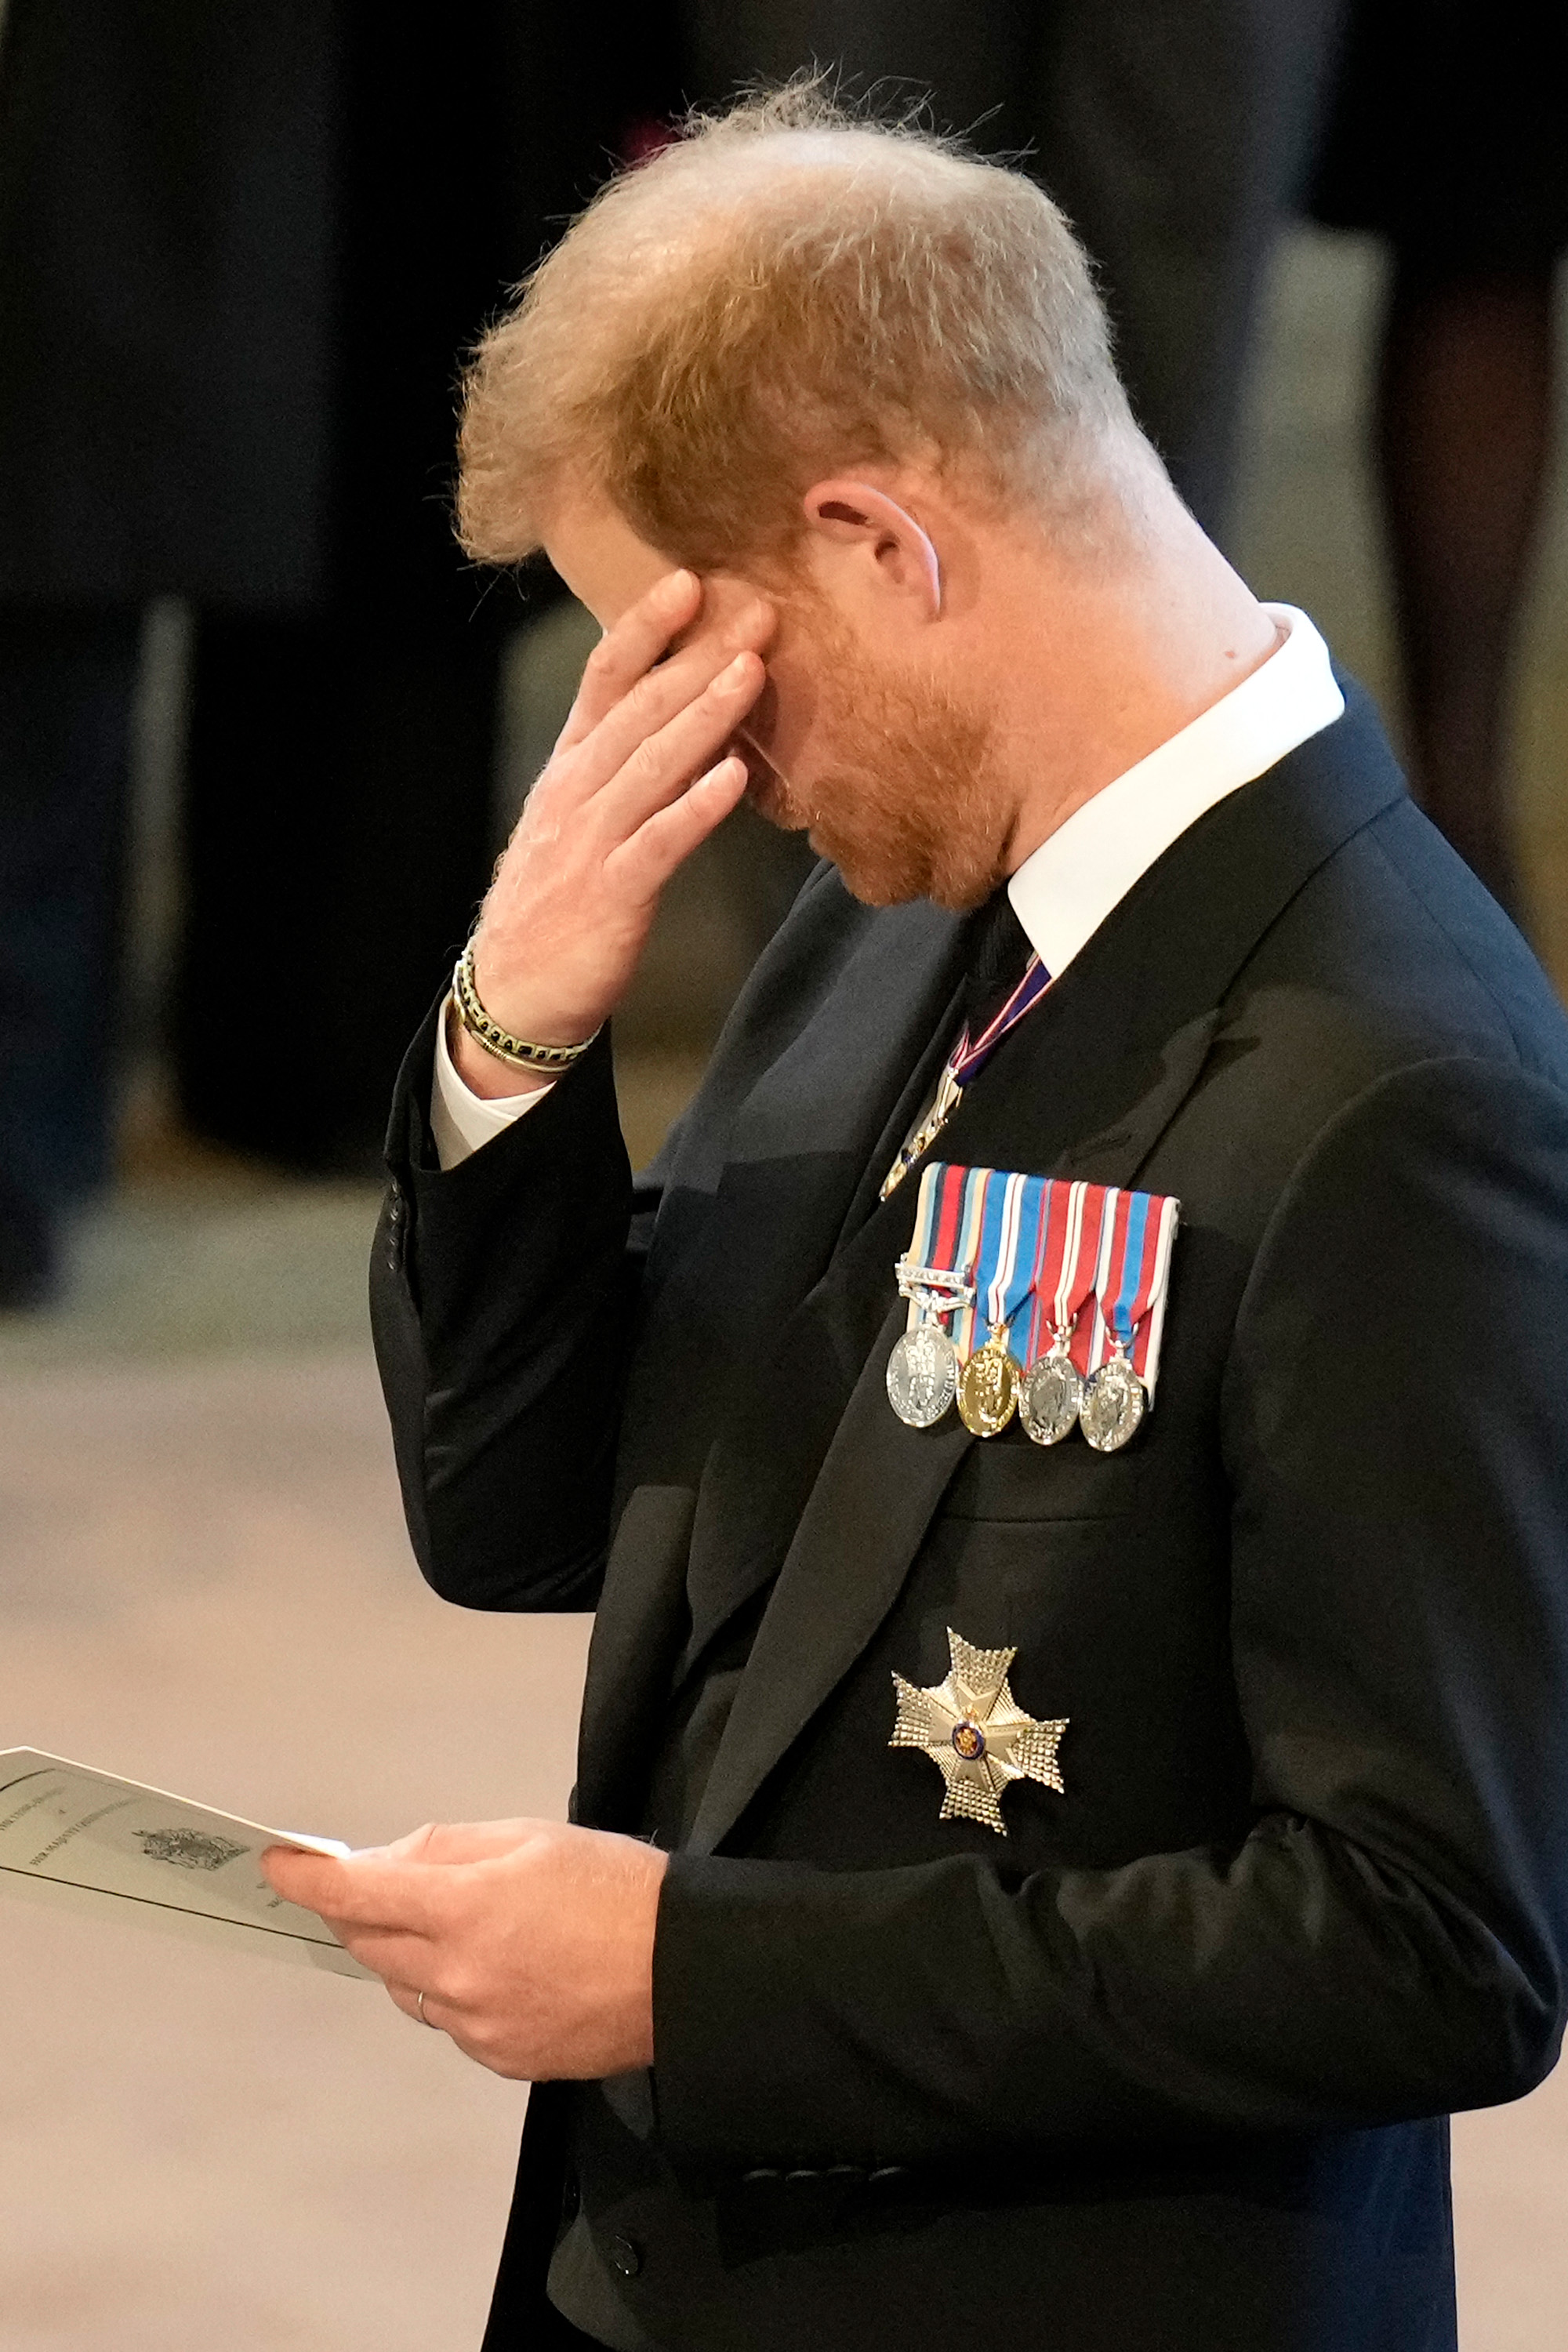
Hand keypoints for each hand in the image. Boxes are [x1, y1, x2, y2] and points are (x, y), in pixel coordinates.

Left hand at [262, 1819, 667, 2078]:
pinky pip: (447, 2020)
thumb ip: (446, 1849)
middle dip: (359, 1909)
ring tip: (462, 1923)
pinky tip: (499, 1966)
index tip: (279, 1865)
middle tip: (372, 1884)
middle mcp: (459, 1976)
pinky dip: (450, 1990)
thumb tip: (384, 1862)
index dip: (309, 1879)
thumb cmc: (615, 1888)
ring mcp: (476, 2026)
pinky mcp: (499, 2058)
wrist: (682, 1971)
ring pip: (405, 1986)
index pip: (358, 1895)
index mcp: (466, 1909)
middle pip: (370, 1943)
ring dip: (407, 1952)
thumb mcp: (531, 1838)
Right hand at [455, 570, 774, 1096]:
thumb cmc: (557, 902)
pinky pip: (659, 841)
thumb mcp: (579, 818)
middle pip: (639, 709)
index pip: (604, 679)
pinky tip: (734, 777)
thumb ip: (626, 767)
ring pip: (651, 763)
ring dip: (703, 714)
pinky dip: (696, 806)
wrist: (513, 990)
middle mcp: (577, 791)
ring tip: (752, 672)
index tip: (692, 581)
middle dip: (699, 657)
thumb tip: (689, 718)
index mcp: (570, 767)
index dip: (647, 628)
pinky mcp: (611, 892)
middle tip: (757, 613)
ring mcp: (591, 840)